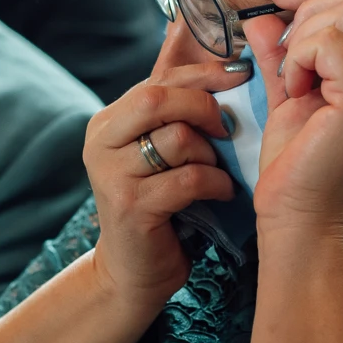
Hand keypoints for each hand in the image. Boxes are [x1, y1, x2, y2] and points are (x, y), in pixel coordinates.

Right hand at [83, 62, 240, 309]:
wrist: (132, 271)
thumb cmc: (157, 207)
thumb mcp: (157, 154)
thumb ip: (174, 116)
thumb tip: (226, 71)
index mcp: (107, 122)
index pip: (158, 80)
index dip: (203, 74)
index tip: (241, 74)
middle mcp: (101, 143)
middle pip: (159, 99)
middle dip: (204, 107)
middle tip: (226, 130)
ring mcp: (112, 175)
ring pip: (179, 138)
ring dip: (211, 155)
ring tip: (216, 172)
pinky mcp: (132, 207)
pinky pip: (190, 178)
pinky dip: (216, 183)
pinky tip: (221, 193)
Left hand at [250, 0, 342, 233]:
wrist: (299, 214)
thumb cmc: (296, 163)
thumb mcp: (287, 93)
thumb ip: (280, 52)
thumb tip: (262, 15)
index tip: (279, 1)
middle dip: (311, 13)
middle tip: (288, 58)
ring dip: (303, 39)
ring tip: (292, 81)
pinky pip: (329, 43)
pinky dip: (299, 59)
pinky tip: (294, 92)